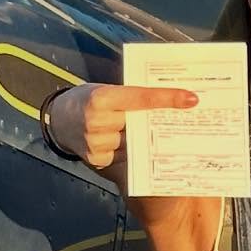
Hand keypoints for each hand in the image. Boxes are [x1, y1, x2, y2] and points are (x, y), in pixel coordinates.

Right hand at [49, 83, 197, 169]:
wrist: (60, 119)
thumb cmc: (90, 101)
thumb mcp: (107, 91)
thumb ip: (131, 97)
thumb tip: (168, 102)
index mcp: (101, 97)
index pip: (141, 97)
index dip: (167, 98)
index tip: (190, 99)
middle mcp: (96, 120)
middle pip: (140, 123)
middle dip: (158, 122)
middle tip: (181, 118)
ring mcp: (95, 143)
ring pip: (134, 142)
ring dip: (142, 139)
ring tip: (136, 132)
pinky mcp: (95, 160)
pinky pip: (124, 157)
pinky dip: (130, 152)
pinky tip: (125, 146)